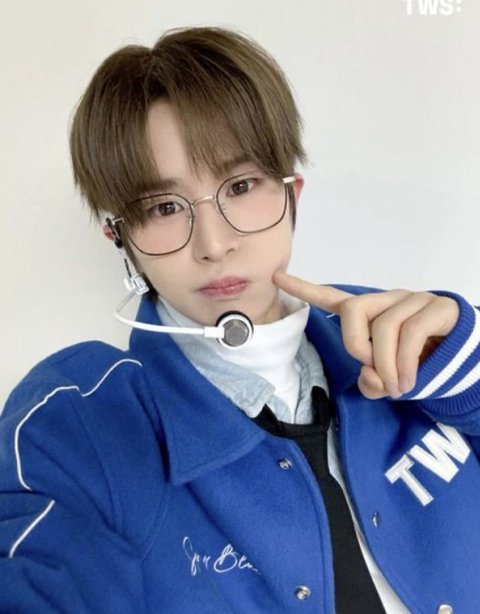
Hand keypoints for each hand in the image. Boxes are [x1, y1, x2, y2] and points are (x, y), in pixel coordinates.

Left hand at [272, 271, 459, 399]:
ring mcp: (414, 300)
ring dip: (388, 366)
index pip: (333, 297)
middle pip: (354, 309)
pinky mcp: (438, 307)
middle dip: (355, 345)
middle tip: (372, 371)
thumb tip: (371, 377)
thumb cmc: (418, 365)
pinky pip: (413, 332)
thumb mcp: (388, 380)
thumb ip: (372, 381)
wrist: (465, 361)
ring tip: (398, 387)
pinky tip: (409, 381)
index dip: (304, 288)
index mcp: (370, 314)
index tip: (276, 276)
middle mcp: (388, 300)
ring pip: (386, 326)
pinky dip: (405, 364)